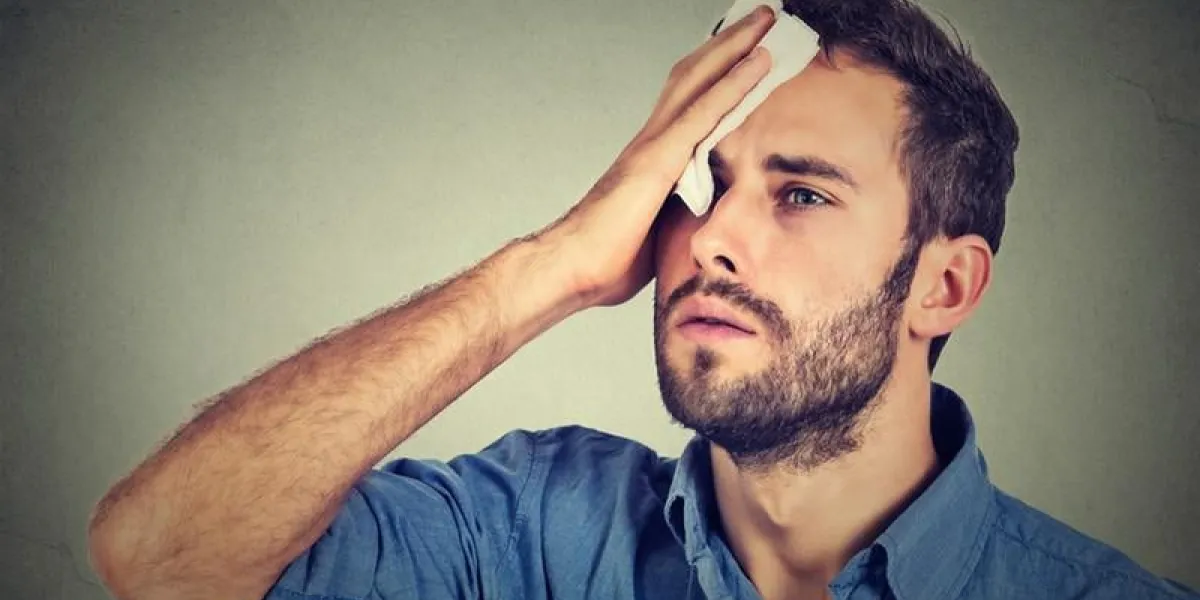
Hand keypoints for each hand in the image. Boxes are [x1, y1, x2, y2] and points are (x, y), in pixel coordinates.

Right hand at [533, 5, 774, 308]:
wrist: (573, 269)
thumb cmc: (607, 260)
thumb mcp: (658, 232)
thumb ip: (680, 215)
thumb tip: (705, 222)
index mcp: (651, 156)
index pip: (689, 99)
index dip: (716, 70)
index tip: (745, 48)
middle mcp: (651, 139)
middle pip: (694, 74)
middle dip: (729, 42)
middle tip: (762, 15)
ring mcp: (653, 145)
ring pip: (699, 79)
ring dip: (735, 46)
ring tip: (767, 18)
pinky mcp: (658, 160)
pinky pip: (704, 112)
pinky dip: (734, 83)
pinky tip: (759, 62)